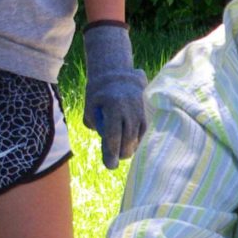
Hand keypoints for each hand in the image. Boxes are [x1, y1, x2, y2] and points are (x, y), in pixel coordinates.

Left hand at [83, 22, 146, 169]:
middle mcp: (129, 108)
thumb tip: (102, 139)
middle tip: (114, 161)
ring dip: (130, 147)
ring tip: (123, 154)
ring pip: (137, 135)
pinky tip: (131, 144)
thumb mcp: (90, 105)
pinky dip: (137, 139)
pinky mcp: (146, 110)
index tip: (109, 165)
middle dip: (121, 153)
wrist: (117, 72)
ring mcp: (140, 109)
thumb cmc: (99, 91)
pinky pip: (144, 129)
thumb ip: (94, 123)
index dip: (111, 152)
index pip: (114, 135)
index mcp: (114, 106)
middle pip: (127, 138)